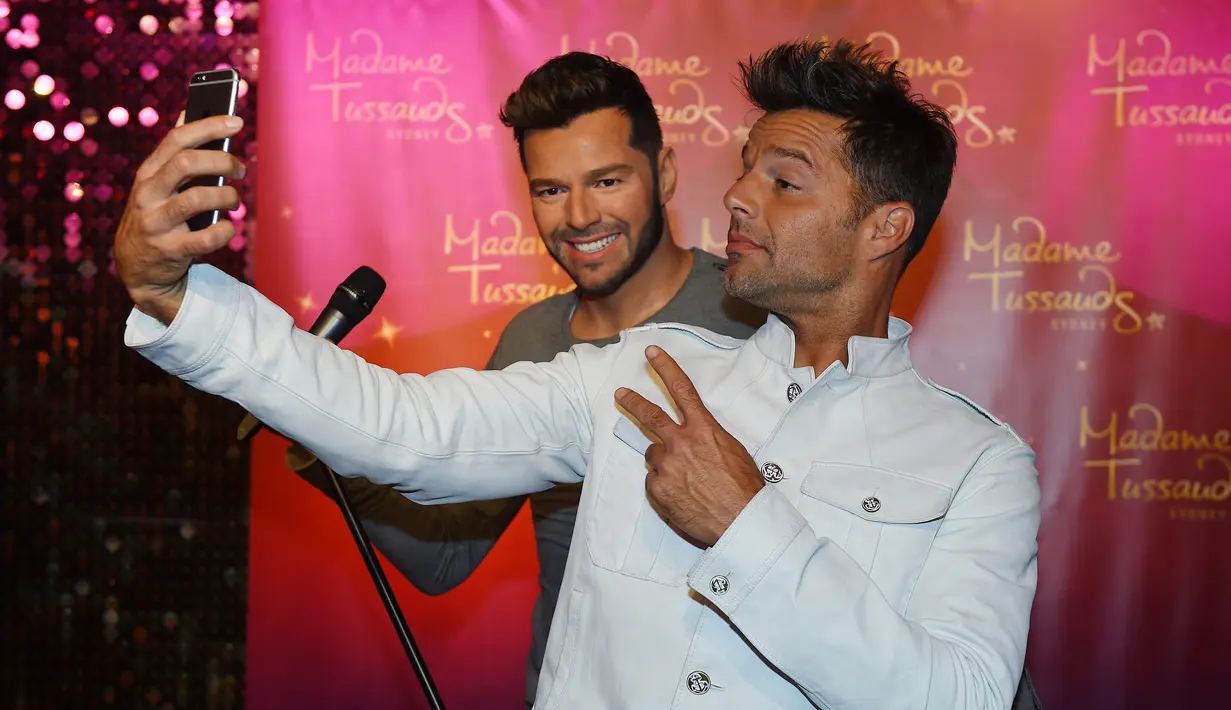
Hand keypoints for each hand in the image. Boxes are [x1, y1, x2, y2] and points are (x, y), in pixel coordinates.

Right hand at [114, 113, 245, 324]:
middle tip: (240, 168)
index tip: (237, 121)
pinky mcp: (169, 250)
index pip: (177, 139)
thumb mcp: (156, 184)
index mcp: (148, 174)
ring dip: (227, 196)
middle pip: (186, 163)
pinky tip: (229, 227)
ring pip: (197, 198)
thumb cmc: (157, 217)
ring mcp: (155, 223)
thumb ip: (173, 153)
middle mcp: (147, 195)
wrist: (138, 269)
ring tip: (235, 200)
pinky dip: (226, 231)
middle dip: (222, 161)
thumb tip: (189, 112)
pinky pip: (206, 237)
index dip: (209, 126)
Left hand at [615, 346, 763, 546]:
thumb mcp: (732, 451)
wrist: (741, 521)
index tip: (651, 353)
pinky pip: (654, 480)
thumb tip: (693, 440)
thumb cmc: (744, 488)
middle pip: (650, 415)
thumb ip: (707, 438)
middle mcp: (681, 442)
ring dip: (664, 461)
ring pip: (654, 454)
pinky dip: (664, 485)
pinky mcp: (658, 488)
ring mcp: (667, 465)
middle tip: (621, 394)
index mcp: (704, 429)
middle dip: (633, 402)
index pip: (682, 390)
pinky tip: (682, 495)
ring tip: (685, 478)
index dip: (665, 367)